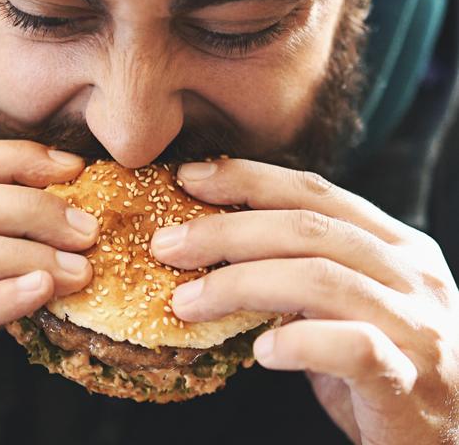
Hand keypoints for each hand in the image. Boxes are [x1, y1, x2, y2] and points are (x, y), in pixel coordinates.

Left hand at [152, 159, 458, 444]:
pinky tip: (260, 353)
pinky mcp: (412, 380)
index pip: (314, 193)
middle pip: (308, 229)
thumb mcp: (348, 306)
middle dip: (226, 230)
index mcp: (395, 245)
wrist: (451, 439)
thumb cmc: (388, 367)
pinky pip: (352, 347)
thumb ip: (303, 275)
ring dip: (239, 285)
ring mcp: (417, 324)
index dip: (247, 179)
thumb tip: (220, 253)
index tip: (189, 177)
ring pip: (320, 280)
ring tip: (186, 302)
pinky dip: (298, 343)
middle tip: (167, 244)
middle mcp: (411, 274)